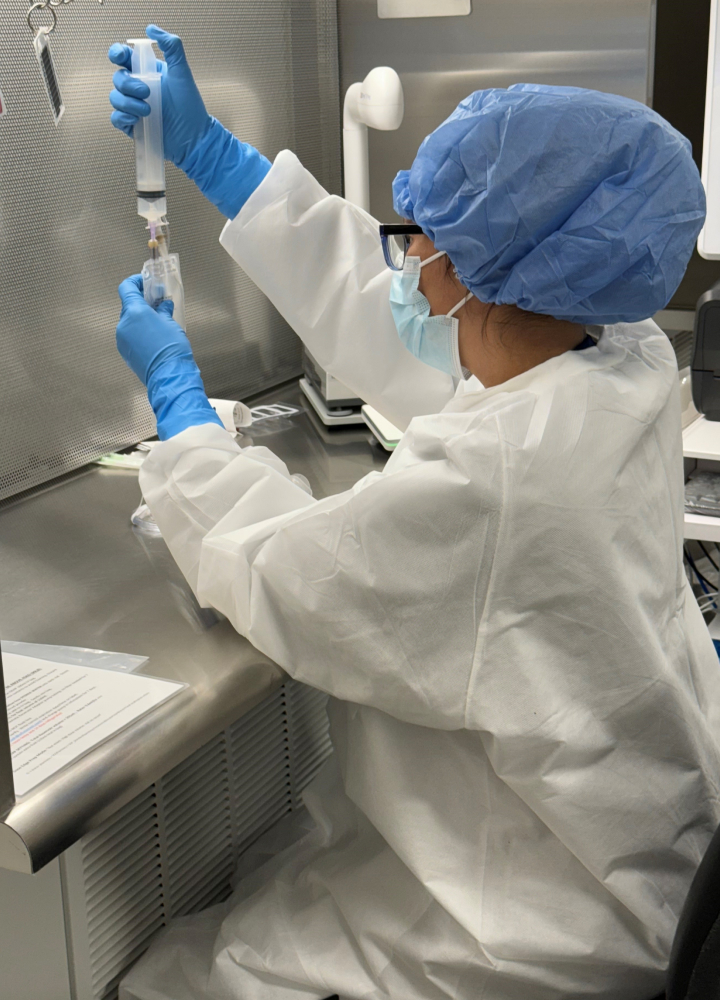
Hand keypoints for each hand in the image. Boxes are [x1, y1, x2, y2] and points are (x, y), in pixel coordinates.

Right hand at [109, 25, 210, 167]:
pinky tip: (137, 120)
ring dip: (128, 103)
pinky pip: (116, 119)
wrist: (194, 138)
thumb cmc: (190, 106)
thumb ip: (171, 47)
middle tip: (147, 92)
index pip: (124, 58)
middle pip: (118, 78)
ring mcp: (134, 107)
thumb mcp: (182, 73)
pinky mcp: (133, 126)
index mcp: (147, 73)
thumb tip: (152, 28)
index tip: (121, 57)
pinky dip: (123, 118)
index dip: (117, 53)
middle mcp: (138, 88)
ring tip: (147, 111)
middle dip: (128, 84)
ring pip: (115, 98)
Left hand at [116, 275, 222, 439]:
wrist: (169, 376)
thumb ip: (164, 311)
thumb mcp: (171, 323)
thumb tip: (163, 305)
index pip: (126, 288)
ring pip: (129, 322)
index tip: (146, 282)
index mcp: (134, 313)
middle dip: (142, 302)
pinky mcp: (125, 352)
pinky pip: (130, 336)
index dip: (135, 282)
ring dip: (141, 318)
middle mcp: (123, 324)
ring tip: (158, 322)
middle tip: (158, 302)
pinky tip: (154, 337)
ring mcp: (122, 340)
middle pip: (128, 306)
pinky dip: (139, 332)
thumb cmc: (172, 349)